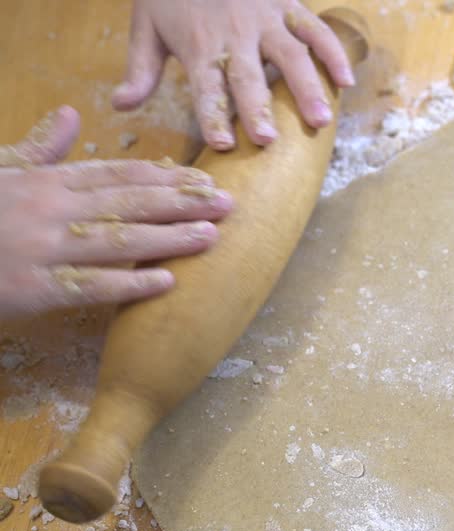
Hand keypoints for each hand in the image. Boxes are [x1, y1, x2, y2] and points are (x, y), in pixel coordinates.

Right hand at [0, 107, 232, 319]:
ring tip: (212, 236)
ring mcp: (41, 249)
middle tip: (228, 203)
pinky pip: (89, 286)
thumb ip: (38, 150)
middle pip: (128, 203)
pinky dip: (130, 284)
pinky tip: (167, 283)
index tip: (203, 179)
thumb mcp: (0, 173)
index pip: (116, 175)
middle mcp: (49, 211)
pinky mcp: (33, 289)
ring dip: (169, 239)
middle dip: (181, 202)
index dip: (164, 177)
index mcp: (44, 183)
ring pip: (118, 241)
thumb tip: (67, 114)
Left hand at [113, 0, 354, 150]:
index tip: (222, 144)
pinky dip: (333, 54)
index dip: (213, 115)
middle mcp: (234, 33)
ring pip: (290, 55)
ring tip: (320, 120)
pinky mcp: (288, 6)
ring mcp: (266, 19)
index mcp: (199, 43)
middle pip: (248, 75)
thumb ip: (140, 69)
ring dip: (306, 88)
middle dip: (257, 107)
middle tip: (268, 139)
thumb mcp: (147, 26)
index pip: (206, 86)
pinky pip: (316, 30)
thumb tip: (122, 106)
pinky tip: (347, 82)